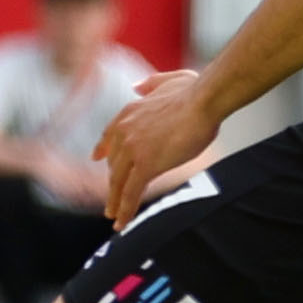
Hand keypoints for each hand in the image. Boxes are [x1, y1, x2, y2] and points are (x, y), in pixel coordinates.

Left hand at [96, 66, 226, 224]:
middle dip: (113, 183)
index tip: (98, 158)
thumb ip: (150, 84)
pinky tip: (121, 223)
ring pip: (118, 182)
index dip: (103, 150)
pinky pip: (130, 193)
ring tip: (114, 217)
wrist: (204, 100)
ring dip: (115, 202)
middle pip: (113, 164)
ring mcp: (133, 149)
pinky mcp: (145, 165)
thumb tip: (137, 86)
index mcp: (129, 112)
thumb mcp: (168, 80)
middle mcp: (125, 131)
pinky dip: (125, 210)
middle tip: (112, 199)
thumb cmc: (195, 91)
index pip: (109, 135)